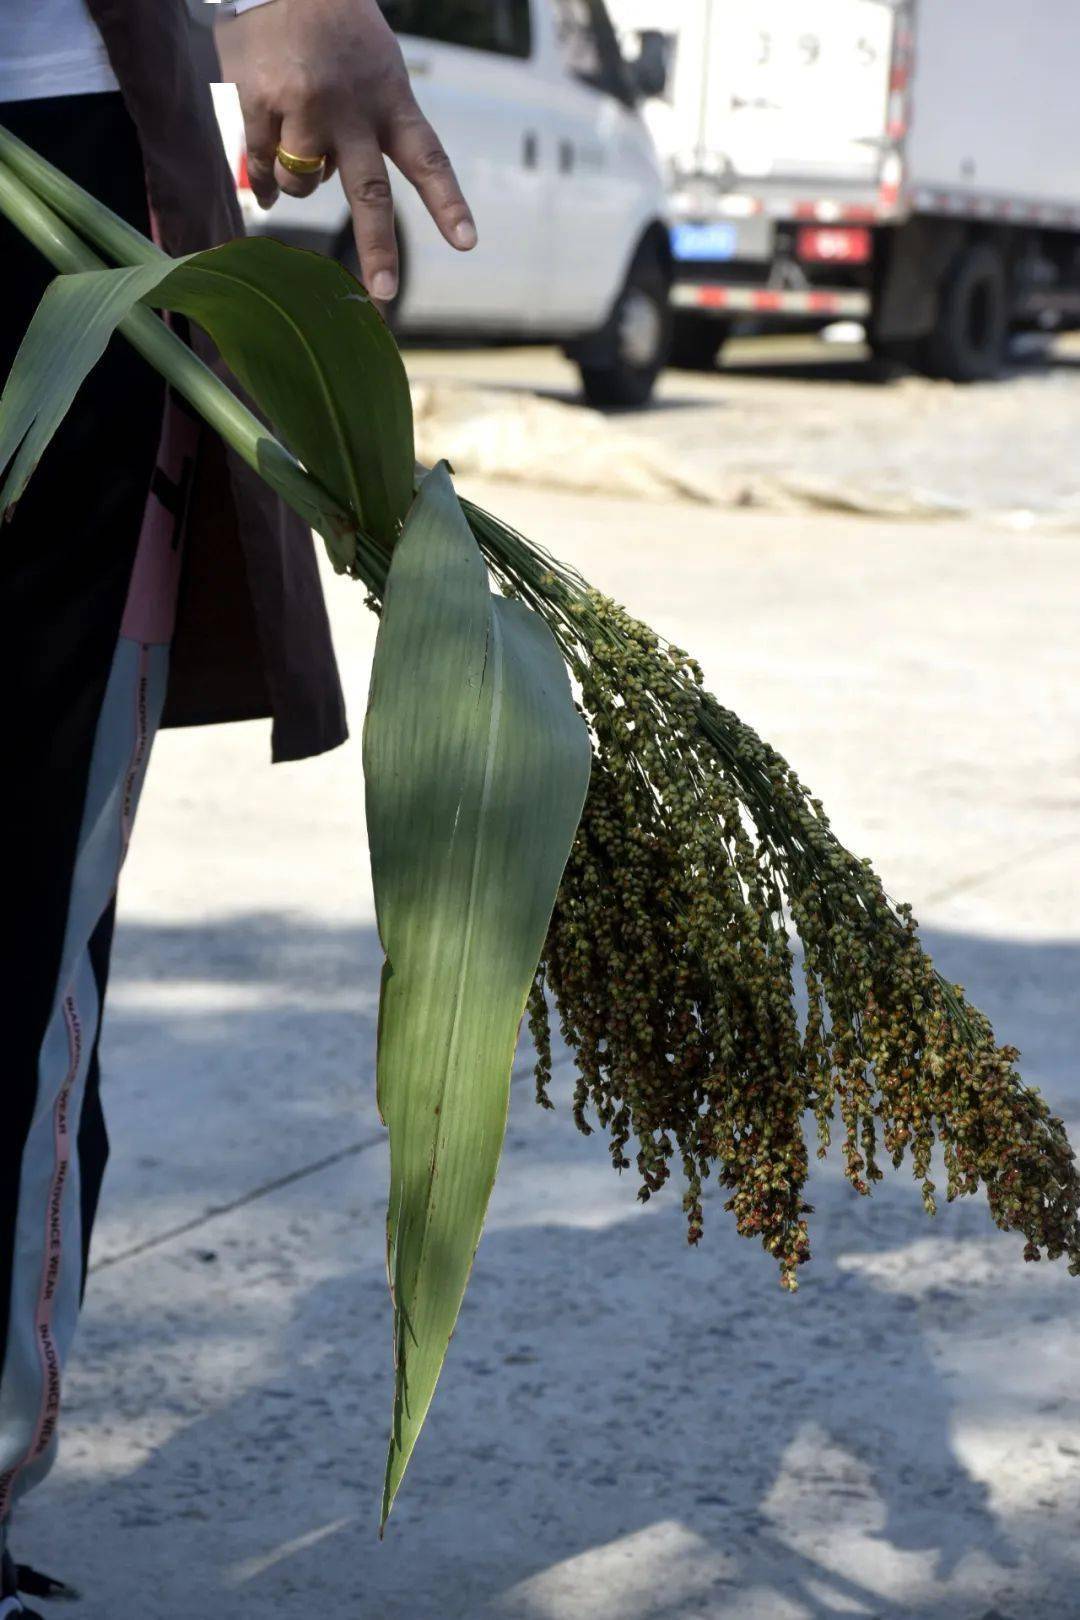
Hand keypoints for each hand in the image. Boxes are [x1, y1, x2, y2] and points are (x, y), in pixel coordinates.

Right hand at [214, 0, 476, 300]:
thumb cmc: (338, 30)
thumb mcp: (378, 68)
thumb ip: (372, 127)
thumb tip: (331, 185)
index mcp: (390, 99)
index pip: (428, 159)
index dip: (447, 204)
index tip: (466, 243)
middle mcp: (350, 109)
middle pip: (369, 192)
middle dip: (378, 248)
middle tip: (384, 292)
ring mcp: (303, 108)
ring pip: (303, 184)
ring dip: (299, 180)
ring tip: (298, 141)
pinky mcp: (259, 104)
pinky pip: (261, 166)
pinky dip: (264, 178)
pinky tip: (265, 178)